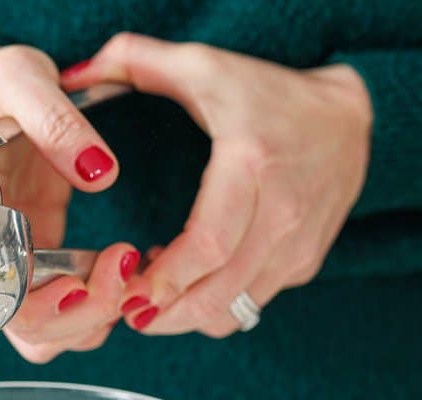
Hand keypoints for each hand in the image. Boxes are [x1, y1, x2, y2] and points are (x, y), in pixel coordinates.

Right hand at [0, 42, 133, 361]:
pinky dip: (108, 302)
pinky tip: (131, 265)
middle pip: (33, 334)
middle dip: (86, 316)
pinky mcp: (50, 258)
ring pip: (57, 334)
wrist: (1, 90)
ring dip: (100, 317)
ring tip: (132, 266)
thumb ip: (54, 119)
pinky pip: (75, 308)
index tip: (84, 278)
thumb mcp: (19, 78)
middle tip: (125, 264)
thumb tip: (99, 173)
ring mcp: (23, 264)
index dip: (42, 310)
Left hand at [61, 33, 372, 335]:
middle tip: (125, 313)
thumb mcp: (205, 66)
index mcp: (253, 165)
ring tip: (152, 296)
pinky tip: (190, 279)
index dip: (165, 280)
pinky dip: (213, 305)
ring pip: (234, 309)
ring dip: (185, 315)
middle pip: (219, 292)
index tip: (125, 295)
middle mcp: (284, 213)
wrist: (349, 118)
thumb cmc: (268, 94)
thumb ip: (135, 61)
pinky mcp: (304, 264)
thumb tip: (73, 73)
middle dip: (165, 314)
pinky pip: (251, 304)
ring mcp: (299, 245)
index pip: (210, 244)